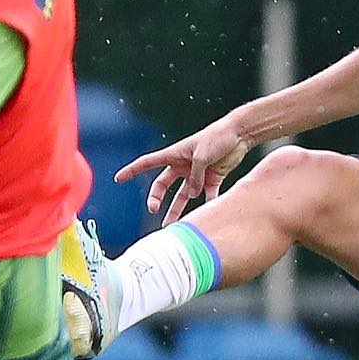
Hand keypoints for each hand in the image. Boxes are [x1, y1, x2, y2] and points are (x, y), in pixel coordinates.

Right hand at [115, 117, 251, 223]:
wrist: (240, 134)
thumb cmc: (217, 137)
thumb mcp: (201, 156)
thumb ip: (194, 177)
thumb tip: (192, 194)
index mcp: (174, 154)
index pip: (147, 163)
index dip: (132, 170)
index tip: (118, 179)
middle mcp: (183, 165)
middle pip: (163, 184)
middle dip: (157, 198)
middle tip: (153, 210)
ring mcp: (197, 173)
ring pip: (183, 195)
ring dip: (178, 210)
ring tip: (174, 226)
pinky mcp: (212, 178)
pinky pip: (207, 195)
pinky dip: (208, 205)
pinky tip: (207, 217)